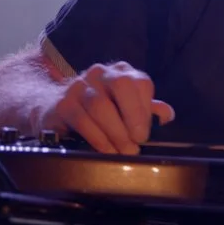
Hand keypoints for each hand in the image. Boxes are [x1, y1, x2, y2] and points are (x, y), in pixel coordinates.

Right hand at [35, 61, 175, 155]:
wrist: (56, 109)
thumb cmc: (100, 111)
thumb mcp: (126, 108)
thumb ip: (147, 110)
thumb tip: (166, 115)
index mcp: (121, 72)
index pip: (140, 82)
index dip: (146, 108)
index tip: (147, 133)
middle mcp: (100, 73)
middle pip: (121, 85)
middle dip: (133, 115)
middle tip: (138, 142)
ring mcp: (78, 86)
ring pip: (100, 105)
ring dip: (116, 133)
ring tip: (125, 152)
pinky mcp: (63, 103)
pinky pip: (82, 120)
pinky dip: (98, 138)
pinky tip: (107, 151)